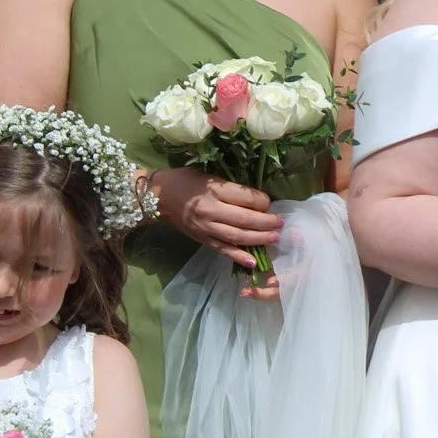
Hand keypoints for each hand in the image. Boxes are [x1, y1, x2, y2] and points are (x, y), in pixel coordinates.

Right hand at [155, 164, 280, 275]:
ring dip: (259, 239)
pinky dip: (238, 257)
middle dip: (267, 222)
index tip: (269, 202)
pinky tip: (253, 262)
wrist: (158, 197)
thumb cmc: (186, 180)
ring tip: (274, 238)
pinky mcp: (202, 240)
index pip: (246, 198)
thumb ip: (231, 186)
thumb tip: (256, 198)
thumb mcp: (209, 175)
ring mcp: (206, 228)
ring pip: (237, 236)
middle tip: (280, 223)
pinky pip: (223, 249)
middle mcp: (211, 210)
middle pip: (245, 219)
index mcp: (214, 190)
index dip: (262, 201)